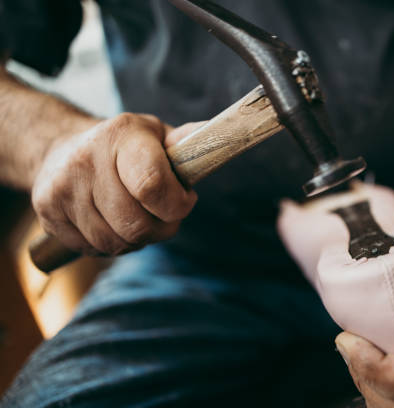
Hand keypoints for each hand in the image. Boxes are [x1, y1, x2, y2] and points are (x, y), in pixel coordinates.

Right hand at [32, 113, 198, 255]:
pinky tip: (112, 223)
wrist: (61, 147)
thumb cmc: (126, 146)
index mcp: (121, 136)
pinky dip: (111, 245)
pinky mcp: (47, 213)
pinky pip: (92, 249)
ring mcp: (62, 188)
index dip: (176, 205)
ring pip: (115, 242)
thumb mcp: (157, 135)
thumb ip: (188, 142)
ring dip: (137, 239)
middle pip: (136, 224)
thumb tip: (220, 139)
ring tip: (138, 216)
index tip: (185, 201)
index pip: (152, 185)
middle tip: (165, 215)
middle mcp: (86, 159)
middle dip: (161, 228)